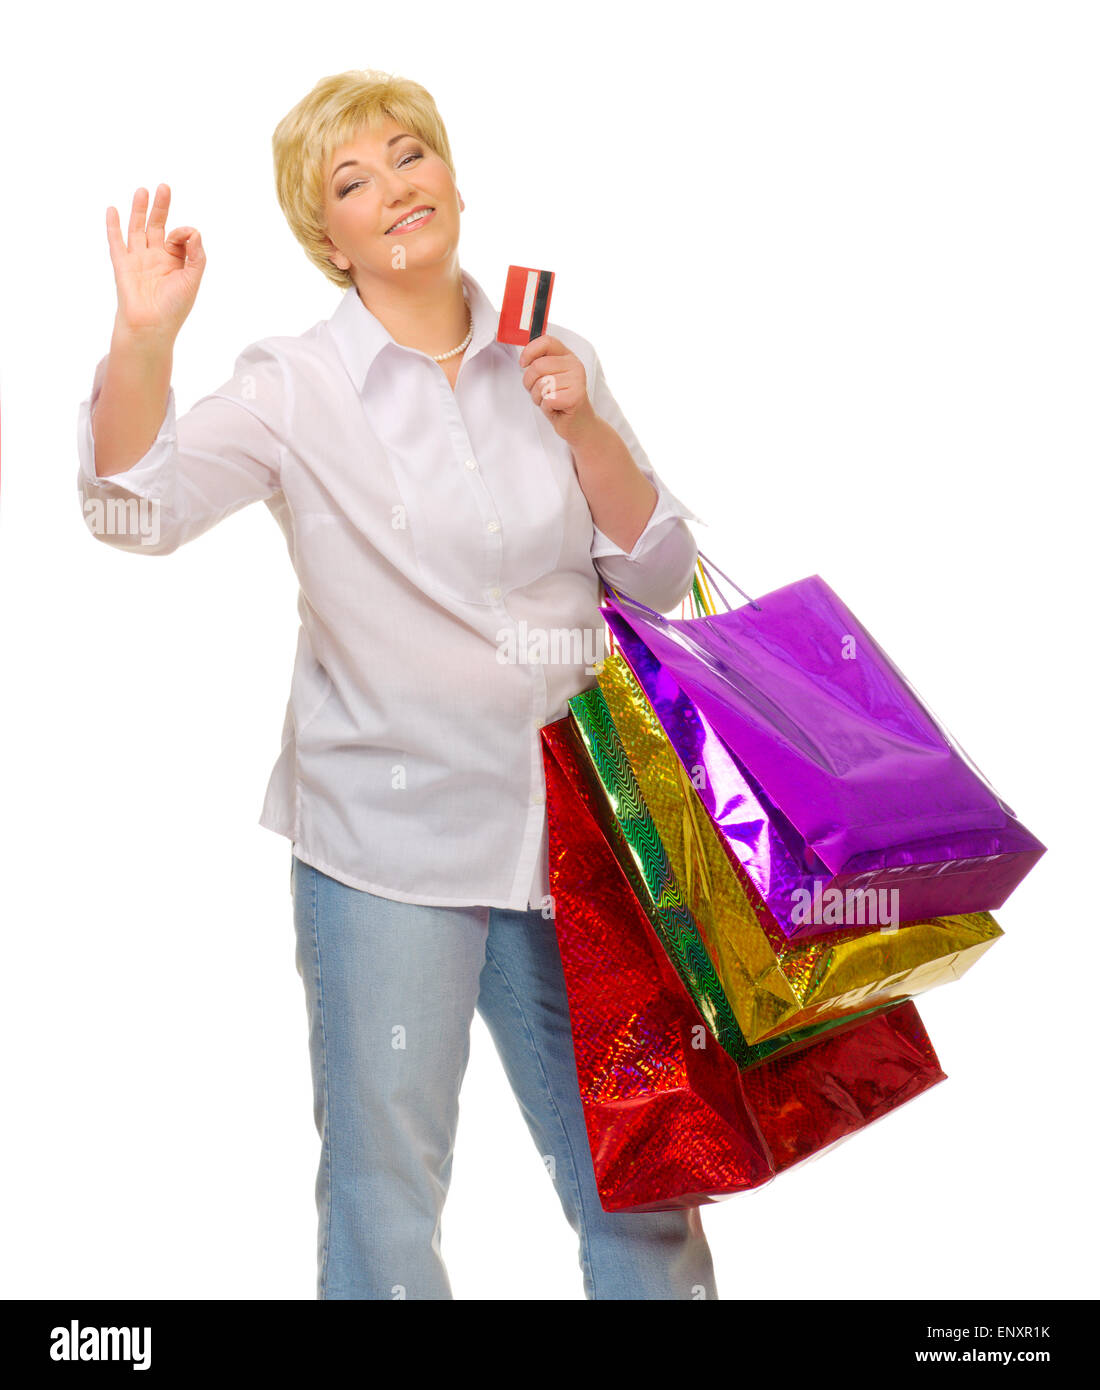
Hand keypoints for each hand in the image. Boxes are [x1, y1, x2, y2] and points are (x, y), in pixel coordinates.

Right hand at [106, 184, 204, 342]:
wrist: (151, 326)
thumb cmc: (174, 308)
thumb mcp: (192, 280)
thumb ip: (196, 255)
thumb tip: (194, 230)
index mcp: (175, 262)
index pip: (179, 237)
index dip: (183, 233)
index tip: (186, 238)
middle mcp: (156, 258)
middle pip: (157, 226)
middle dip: (160, 207)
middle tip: (163, 187)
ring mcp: (138, 260)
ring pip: (137, 229)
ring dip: (139, 210)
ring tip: (142, 191)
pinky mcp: (122, 265)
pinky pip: (116, 242)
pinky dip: (113, 226)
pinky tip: (113, 210)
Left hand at [519, 335, 598, 444]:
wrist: (579, 423)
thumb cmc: (560, 400)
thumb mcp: (549, 377)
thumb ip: (540, 363)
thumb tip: (524, 358)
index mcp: (567, 356)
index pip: (546, 341)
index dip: (529, 351)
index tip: (523, 363)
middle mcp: (574, 365)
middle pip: (538, 366)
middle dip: (530, 382)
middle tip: (539, 392)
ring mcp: (577, 380)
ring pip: (542, 384)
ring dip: (538, 397)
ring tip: (549, 400)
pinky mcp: (576, 396)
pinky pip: (548, 399)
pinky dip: (546, 407)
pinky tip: (556, 408)